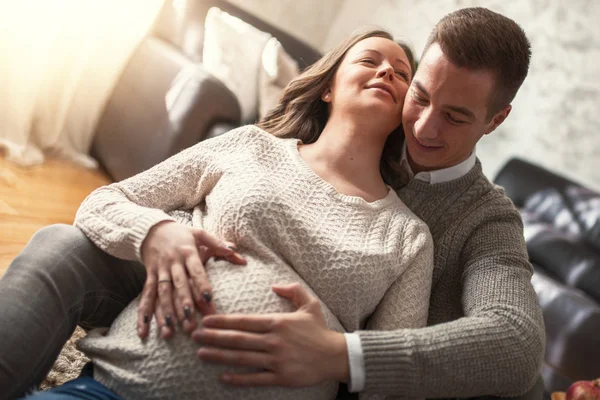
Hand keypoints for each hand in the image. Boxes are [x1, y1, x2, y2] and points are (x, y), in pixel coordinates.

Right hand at [138, 221, 245, 338]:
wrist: (152, 229)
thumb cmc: (182, 234)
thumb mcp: (200, 234)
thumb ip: (220, 246)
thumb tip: (242, 259)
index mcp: (188, 252)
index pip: (196, 270)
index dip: (202, 284)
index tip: (208, 298)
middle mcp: (173, 263)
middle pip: (179, 285)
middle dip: (184, 303)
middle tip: (190, 320)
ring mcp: (160, 270)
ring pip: (162, 293)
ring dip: (165, 312)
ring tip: (170, 329)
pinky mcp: (149, 276)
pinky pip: (146, 295)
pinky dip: (144, 313)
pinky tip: (143, 330)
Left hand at [191, 283, 348, 386]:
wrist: (335, 356)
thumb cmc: (320, 330)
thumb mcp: (310, 304)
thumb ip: (292, 291)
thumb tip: (274, 285)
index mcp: (278, 322)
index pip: (244, 321)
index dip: (223, 321)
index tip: (206, 320)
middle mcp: (274, 341)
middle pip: (238, 339)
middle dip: (213, 337)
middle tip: (194, 336)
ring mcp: (277, 360)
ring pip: (242, 358)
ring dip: (219, 356)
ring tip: (201, 353)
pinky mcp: (281, 377)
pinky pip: (256, 378)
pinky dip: (239, 378)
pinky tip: (223, 377)